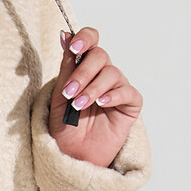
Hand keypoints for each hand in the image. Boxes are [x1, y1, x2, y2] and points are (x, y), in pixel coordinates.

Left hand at [49, 27, 142, 166]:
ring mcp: (117, 88)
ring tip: (78, 106)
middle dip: (83, 73)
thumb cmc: (64, 126)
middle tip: (69, 93)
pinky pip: (128, 92)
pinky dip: (114, 96)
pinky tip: (102, 104)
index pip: (91, 41)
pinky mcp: (131, 105)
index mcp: (84, 67)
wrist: (72, 154)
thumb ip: (66, 67)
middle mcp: (102, 74)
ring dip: (93, 89)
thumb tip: (65, 35)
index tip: (73, 47)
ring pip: (112, 73)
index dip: (85, 38)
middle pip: (101, 56)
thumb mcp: (59, 95)